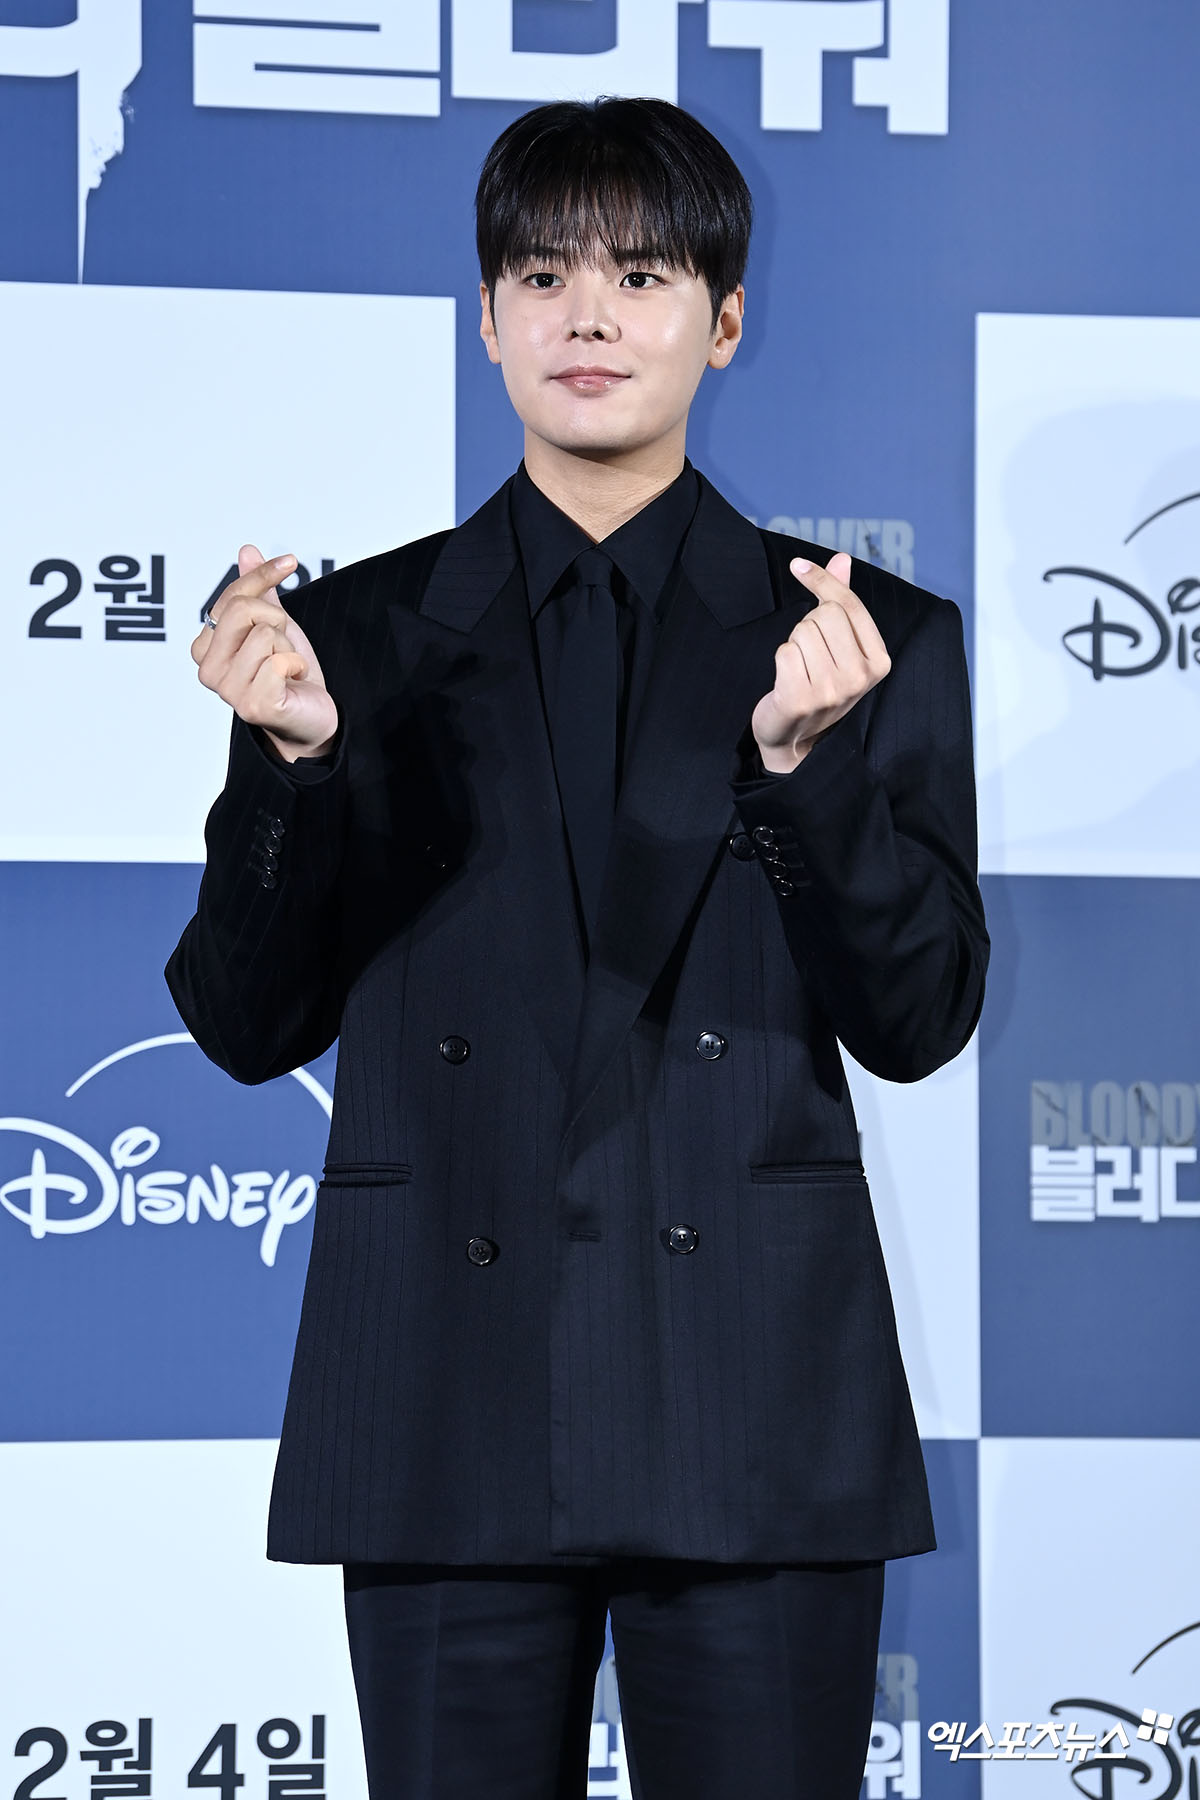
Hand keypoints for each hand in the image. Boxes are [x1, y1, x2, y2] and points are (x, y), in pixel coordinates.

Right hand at [191, 545, 338, 762]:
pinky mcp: (253, 706)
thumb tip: (247, 550)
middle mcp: (208, 669)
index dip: (264, 576)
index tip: (290, 563)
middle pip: (243, 609)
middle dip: (277, 620)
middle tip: (283, 646)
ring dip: (288, 649)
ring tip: (286, 670)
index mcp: (204, 647)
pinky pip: (279, 661)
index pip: (231, 596)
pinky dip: (296, 667)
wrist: (311, 716)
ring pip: (265, 634)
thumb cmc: (288, 673)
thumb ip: (258, 590)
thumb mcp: (274, 624)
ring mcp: (228, 691)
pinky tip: (291, 683)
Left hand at [750, 551, 890, 772]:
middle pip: (825, 615)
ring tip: (800, 669)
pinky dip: (780, 660)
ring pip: (803, 632)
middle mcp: (861, 677)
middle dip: (808, 625)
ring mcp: (833, 690)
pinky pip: (784, 652)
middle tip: (809, 653)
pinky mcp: (802, 699)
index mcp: (879, 661)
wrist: (793, 736)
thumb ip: (842, 601)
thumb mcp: (839, 646)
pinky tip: (787, 681)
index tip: (798, 566)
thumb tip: (842, 559)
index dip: (822, 581)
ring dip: (794, 644)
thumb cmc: (817, 684)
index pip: (849, 604)